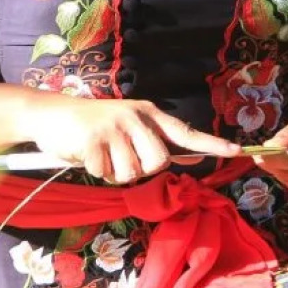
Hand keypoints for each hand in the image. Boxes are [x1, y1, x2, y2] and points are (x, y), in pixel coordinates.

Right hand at [25, 95, 241, 184]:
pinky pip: (106, 173)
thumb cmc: (90, 126)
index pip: (185, 132)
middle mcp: (135, 116)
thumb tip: (183, 160)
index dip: (211, 144)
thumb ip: (151, 141)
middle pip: (158, 162)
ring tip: (100, 154)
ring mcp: (114, 126)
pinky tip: (86, 154)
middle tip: (119, 157)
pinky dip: (96, 171)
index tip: (237, 151)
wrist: (49, 114)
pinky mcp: (94, 139)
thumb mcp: (125, 125)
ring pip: (132, 172)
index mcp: (148, 113)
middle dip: (140, 168)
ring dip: (115, 172)